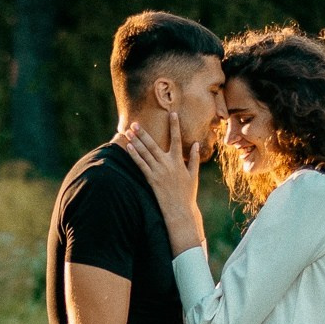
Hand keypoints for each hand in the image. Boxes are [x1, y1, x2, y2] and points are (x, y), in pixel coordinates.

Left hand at [117, 125, 208, 248]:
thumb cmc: (187, 194)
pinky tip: (129, 147)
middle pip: (154, 144)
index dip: (175, 125)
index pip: (177, 139)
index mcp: (179, 161)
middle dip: (143, 133)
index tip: (172, 113)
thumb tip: (196, 144)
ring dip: (136, 141)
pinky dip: (134, 155)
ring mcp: (158, 171)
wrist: (180, 210)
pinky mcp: (151, 180)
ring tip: (128, 132)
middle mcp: (168, 164)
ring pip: (145, 153)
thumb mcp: (193, 175)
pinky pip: (141, 165)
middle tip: (135, 122)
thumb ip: (195, 159)